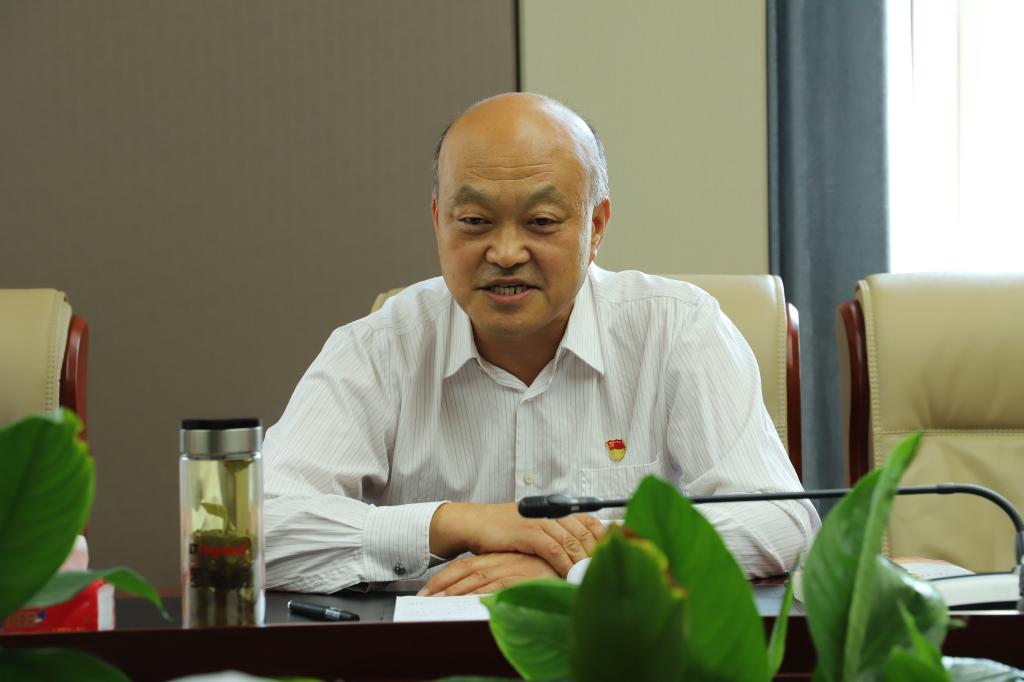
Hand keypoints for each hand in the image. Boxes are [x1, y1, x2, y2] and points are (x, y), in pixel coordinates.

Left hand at [418, 552, 557, 595]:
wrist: (571, 562)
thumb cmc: (547, 569)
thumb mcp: (520, 570)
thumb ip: (501, 577)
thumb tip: (482, 593)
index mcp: (498, 558)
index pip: (464, 567)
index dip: (443, 578)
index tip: (427, 591)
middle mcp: (500, 561)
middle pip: (464, 572)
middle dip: (441, 586)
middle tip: (423, 599)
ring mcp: (508, 569)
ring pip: (474, 581)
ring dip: (453, 594)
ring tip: (435, 605)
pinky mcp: (518, 578)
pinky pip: (492, 589)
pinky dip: (477, 596)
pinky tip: (464, 605)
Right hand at [429, 502, 605, 576]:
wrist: (472, 523)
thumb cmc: (499, 531)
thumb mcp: (530, 530)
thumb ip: (552, 537)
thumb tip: (572, 555)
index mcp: (553, 510)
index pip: (589, 520)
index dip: (603, 537)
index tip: (613, 554)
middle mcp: (550, 512)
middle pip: (585, 531)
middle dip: (598, 553)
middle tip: (607, 571)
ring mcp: (540, 520)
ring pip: (572, 541)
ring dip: (584, 561)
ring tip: (593, 577)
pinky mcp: (528, 531)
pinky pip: (554, 549)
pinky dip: (566, 563)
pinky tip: (571, 575)